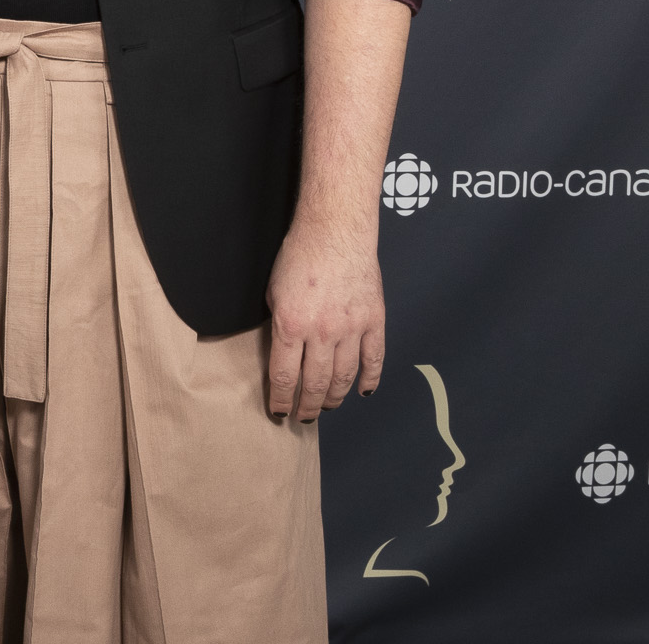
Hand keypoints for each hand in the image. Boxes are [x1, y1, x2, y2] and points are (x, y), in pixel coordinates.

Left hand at [265, 221, 385, 421]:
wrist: (335, 232)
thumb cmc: (298, 256)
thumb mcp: (273, 292)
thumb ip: (279, 326)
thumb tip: (283, 354)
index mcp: (290, 325)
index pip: (284, 377)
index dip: (281, 400)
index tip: (279, 412)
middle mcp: (322, 332)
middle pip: (314, 384)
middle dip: (307, 406)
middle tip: (303, 417)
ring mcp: (351, 329)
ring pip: (343, 377)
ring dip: (334, 397)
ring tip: (326, 406)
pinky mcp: (374, 321)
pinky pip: (373, 360)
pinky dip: (369, 380)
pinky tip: (363, 392)